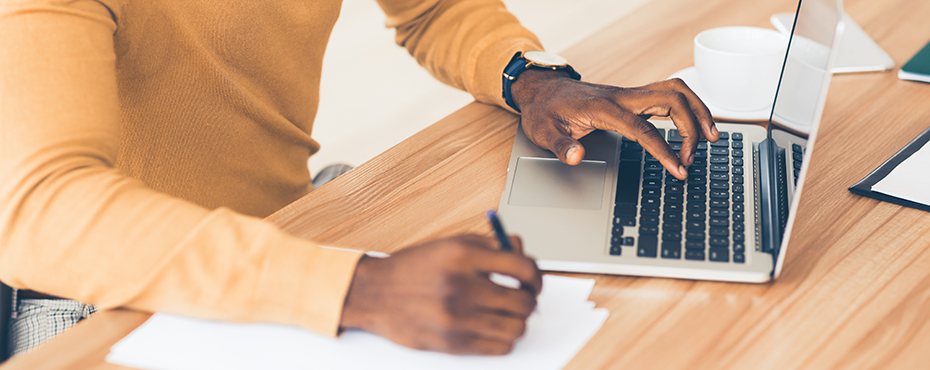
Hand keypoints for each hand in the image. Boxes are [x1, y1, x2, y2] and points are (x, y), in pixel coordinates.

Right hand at [339, 234, 542, 354]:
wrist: (374, 294)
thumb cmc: (413, 269)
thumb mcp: (450, 244)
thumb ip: (489, 245)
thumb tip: (522, 252)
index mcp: (463, 255)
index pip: (522, 267)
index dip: (536, 275)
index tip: (533, 280)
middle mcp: (461, 286)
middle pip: (523, 301)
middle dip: (529, 300)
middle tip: (522, 298)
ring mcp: (457, 318)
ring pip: (516, 328)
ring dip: (518, 322)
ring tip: (507, 314)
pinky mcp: (452, 343)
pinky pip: (499, 347)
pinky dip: (503, 339)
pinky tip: (493, 328)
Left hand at [511, 69, 718, 179]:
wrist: (542, 89)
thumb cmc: (544, 111)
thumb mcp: (543, 132)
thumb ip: (560, 146)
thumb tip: (576, 157)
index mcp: (604, 108)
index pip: (644, 129)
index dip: (664, 150)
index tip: (679, 169)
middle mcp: (623, 96)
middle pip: (672, 99)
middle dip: (691, 127)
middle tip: (693, 158)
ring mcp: (630, 94)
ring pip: (676, 90)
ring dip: (698, 110)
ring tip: (711, 137)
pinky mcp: (634, 97)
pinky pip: (669, 94)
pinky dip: (688, 106)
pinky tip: (695, 125)